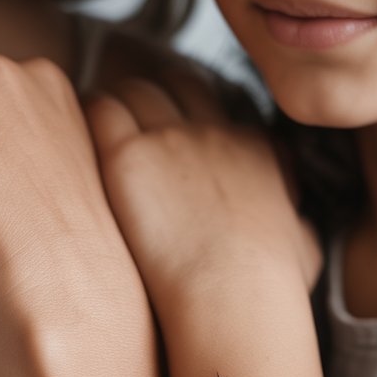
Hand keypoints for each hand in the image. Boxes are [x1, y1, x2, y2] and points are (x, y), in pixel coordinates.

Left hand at [86, 73, 321, 318]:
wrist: (237, 294)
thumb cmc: (270, 285)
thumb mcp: (303, 246)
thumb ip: (297, 226)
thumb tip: (298, 227)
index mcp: (253, 145)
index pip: (216, 103)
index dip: (189, 109)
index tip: (170, 127)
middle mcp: (211, 131)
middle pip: (175, 82)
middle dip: (152, 94)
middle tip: (126, 120)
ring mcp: (169, 137)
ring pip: (134, 89)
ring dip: (116, 104)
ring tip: (96, 130)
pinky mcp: (128, 155)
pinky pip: (100, 109)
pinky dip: (87, 115)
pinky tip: (73, 137)